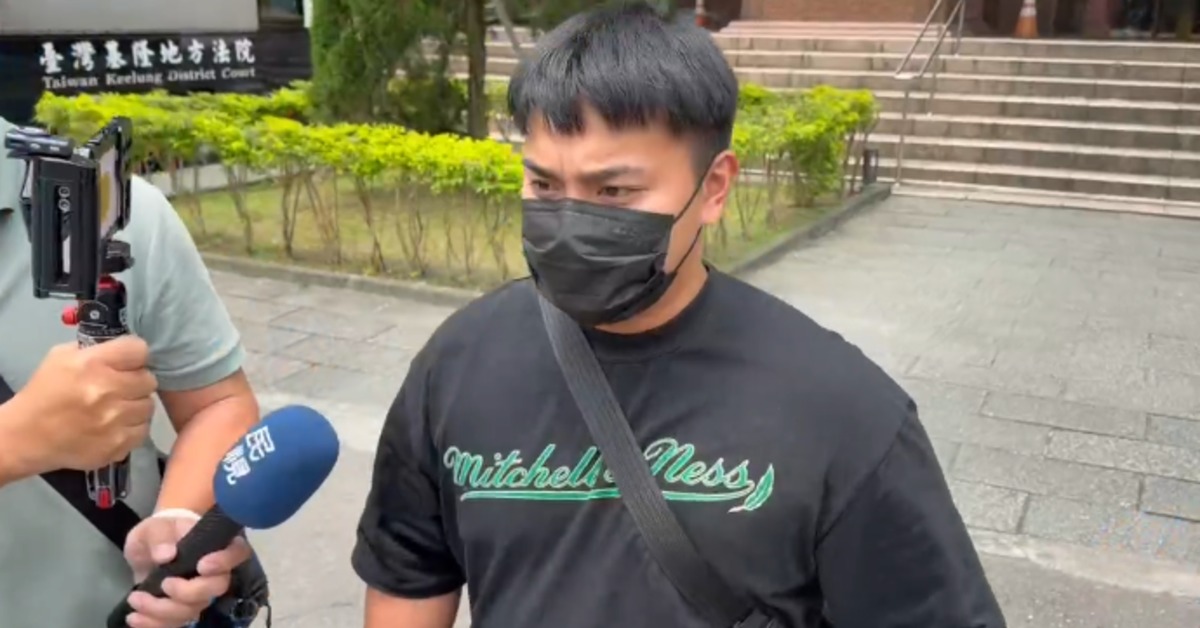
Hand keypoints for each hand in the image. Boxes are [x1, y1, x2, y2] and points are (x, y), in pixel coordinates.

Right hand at [8, 336, 156, 473]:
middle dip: (136, 382)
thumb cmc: (44, 393)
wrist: (26, 436)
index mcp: (93, 364)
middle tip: (121, 388)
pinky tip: (116, 426)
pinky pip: (142, 430)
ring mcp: (115, 420)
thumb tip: (122, 349)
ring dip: (136, 406)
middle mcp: (107, 390)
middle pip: (148, 379)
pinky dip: (132, 428)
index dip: (135, 356)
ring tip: (117, 408)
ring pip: (148, 406)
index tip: (128, 362)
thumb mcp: (61, 357)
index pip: (139, 350)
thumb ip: (95, 349)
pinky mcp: (117, 444)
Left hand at [123, 513, 252, 627]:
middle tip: (164, 583)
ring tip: (135, 599)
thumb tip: (166, 555)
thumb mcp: (155, 528)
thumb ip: (160, 537)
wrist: (149, 547)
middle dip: (187, 592)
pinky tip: (134, 618)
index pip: (237, 553)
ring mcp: (199, 594)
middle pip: (216, 588)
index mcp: (215, 545)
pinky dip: (153, 624)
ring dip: (161, 610)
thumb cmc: (159, 531)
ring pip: (192, 610)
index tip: (202, 566)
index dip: (224, 562)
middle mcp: (214, 572)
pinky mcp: (182, 609)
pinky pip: (174, 623)